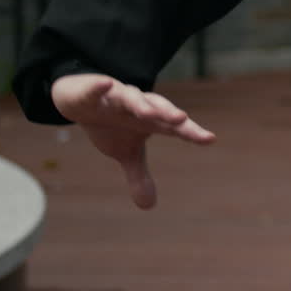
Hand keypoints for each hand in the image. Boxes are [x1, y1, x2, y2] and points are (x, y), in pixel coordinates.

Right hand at [51, 74, 214, 208]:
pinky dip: (101, 86)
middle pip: (158, 107)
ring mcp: (116, 96)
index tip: (210, 139)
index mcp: (150, 120)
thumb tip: (149, 207)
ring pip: (131, 97)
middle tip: (182, 119)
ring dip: (140, 104)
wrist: (80, 100)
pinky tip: (106, 83)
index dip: (191, 132)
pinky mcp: (93, 90)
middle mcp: (138, 105)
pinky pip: (97, 87)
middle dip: (168, 113)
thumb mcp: (124, 153)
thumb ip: (139, 176)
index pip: (175, 127)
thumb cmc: (110, 125)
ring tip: (148, 114)